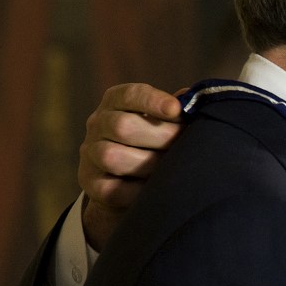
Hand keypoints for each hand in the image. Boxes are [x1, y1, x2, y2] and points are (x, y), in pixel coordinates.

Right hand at [78, 83, 182, 250]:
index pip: (129, 95)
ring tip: (172, 167)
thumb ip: (176, 112)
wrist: (129, 184)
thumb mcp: (162, 121)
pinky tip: (157, 188)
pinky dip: (139, 190)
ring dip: (149, 164)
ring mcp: (91, 154)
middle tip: (185, 145)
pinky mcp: (91, 184)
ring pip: (112, 156)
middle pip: (122, 126)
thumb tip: (195, 102)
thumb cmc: (154, 142)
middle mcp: (98, 124)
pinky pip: (112, 189)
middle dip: (160, 136)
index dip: (152, 101)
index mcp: (116, 102)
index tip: (177, 109)